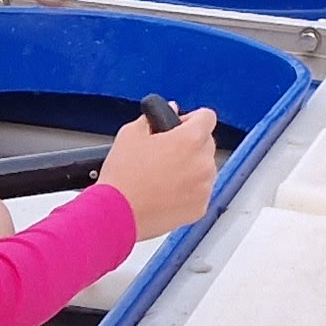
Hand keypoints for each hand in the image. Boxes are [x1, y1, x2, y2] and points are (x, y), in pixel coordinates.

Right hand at [101, 107, 220, 236]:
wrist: (117, 215)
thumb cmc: (123, 178)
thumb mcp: (130, 134)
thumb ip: (154, 118)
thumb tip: (170, 110)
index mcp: (191, 140)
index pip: (207, 116)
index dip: (193, 118)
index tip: (181, 125)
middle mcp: (204, 163)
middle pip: (206, 143)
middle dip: (190, 144)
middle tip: (165, 152)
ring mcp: (204, 187)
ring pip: (204, 168)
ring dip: (191, 167)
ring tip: (162, 175)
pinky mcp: (200, 208)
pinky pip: (200, 191)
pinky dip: (188, 190)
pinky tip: (165, 192)